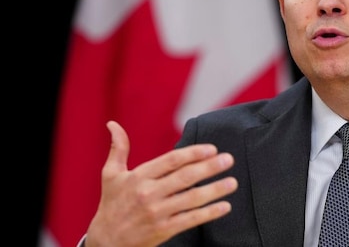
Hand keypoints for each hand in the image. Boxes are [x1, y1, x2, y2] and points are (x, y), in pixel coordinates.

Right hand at [84, 120, 237, 246]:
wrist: (105, 242)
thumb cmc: (111, 204)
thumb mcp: (111, 175)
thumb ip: (118, 148)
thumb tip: (113, 124)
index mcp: (139, 177)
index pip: (171, 161)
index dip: (193, 153)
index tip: (212, 148)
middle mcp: (148, 194)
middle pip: (185, 177)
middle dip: (210, 167)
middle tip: (229, 159)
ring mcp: (157, 213)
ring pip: (191, 199)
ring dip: (215, 190)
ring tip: (232, 182)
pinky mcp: (163, 230)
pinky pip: (190, 220)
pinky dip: (209, 213)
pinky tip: (225, 206)